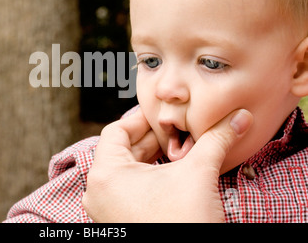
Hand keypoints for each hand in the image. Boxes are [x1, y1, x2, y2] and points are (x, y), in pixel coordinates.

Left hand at [81, 107, 252, 222]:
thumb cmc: (181, 222)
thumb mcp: (198, 174)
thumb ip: (216, 140)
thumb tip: (239, 117)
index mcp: (105, 174)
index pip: (117, 130)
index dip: (143, 119)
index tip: (164, 115)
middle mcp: (98, 191)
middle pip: (123, 150)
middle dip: (153, 139)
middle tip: (177, 131)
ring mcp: (106, 210)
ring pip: (127, 171)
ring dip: (152, 158)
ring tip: (178, 151)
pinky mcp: (118, 223)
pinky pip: (128, 191)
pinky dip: (148, 178)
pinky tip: (171, 175)